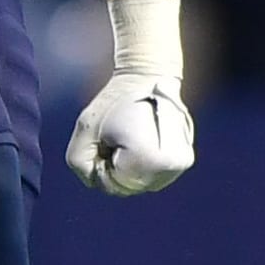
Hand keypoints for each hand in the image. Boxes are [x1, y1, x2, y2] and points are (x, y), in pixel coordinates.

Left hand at [66, 72, 194, 194]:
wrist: (148, 78)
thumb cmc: (114, 102)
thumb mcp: (86, 128)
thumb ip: (80, 162)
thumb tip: (98, 183)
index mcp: (147, 159)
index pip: (111, 183)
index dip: (101, 161)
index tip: (107, 136)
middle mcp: (168, 167)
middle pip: (128, 187)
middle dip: (115, 166)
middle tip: (116, 136)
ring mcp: (179, 166)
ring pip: (141, 183)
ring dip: (129, 168)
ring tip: (130, 137)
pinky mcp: (183, 161)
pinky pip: (153, 176)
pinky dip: (143, 165)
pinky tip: (141, 142)